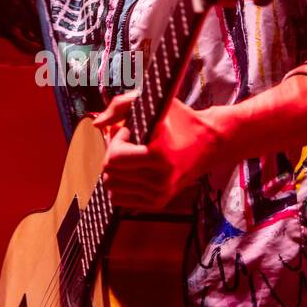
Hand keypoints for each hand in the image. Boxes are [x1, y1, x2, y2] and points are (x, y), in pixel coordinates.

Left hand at [93, 94, 227, 211]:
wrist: (209, 144)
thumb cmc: (180, 120)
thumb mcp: (153, 103)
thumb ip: (120, 106)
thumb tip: (97, 126)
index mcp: (158, 156)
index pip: (113, 159)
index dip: (117, 141)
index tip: (131, 131)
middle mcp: (160, 180)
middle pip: (109, 173)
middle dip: (114, 154)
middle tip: (132, 143)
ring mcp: (159, 194)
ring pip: (112, 187)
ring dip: (117, 170)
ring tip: (135, 156)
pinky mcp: (158, 203)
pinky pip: (119, 199)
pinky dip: (121, 184)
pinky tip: (135, 170)